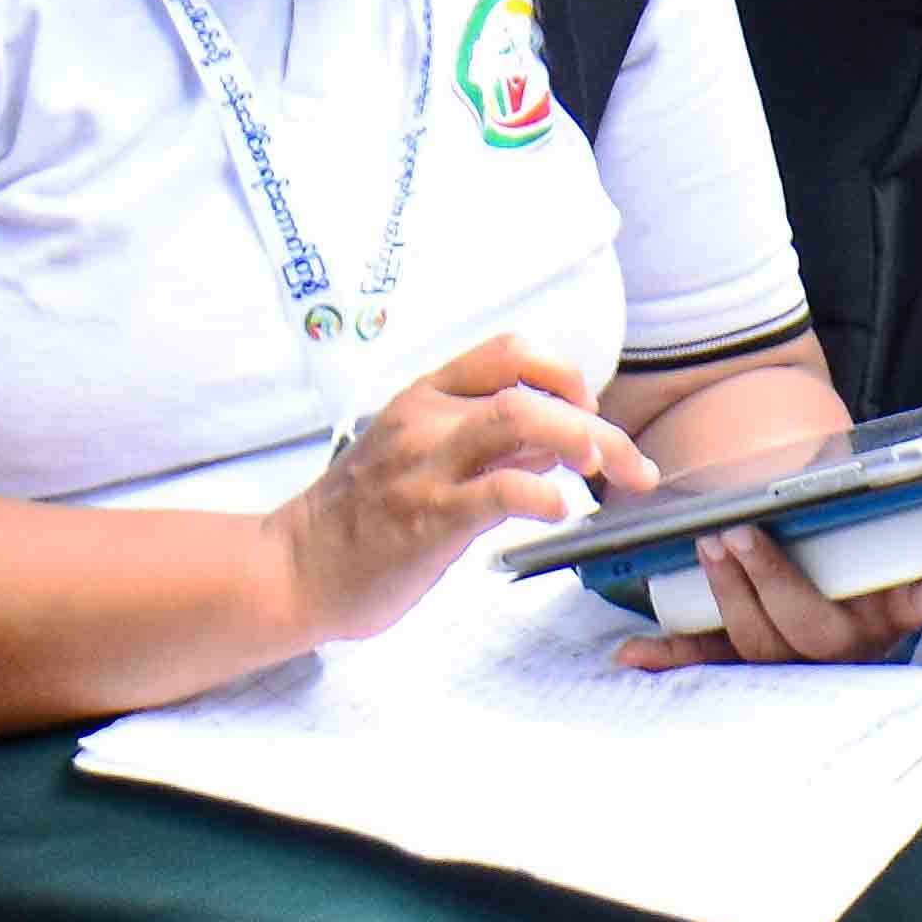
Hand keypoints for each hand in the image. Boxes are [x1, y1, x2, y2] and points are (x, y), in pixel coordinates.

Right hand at [275, 333, 646, 645]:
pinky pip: (499, 491)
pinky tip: (561, 512)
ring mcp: (425, 467)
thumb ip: (487, 444)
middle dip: (597, 423)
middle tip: (630, 464)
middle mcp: (426, 420)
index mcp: (425, 398)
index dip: (563, 372)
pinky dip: (544, 495)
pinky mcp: (427, 518)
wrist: (291, 570)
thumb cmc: (359, 519)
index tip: (589, 410)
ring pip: (519, 419)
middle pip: (529, 389)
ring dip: (582, 441)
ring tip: (608, 472)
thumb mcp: (419, 458)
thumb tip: (557, 441)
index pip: (508, 351)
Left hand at [617, 526, 921, 671]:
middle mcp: (846, 646)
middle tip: (740, 532)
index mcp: (889, 614)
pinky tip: (632, 652)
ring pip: (759, 641)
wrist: (838, 622)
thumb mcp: (892, 525)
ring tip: (711, 546)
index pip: (919, 603)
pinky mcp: (750, 665)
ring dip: (730, 592)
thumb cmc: (864, 562)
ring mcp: (794, 662)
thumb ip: (917, 475)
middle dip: (772, 579)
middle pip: (811, 626)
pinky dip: (671, 656)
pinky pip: (710, 662)